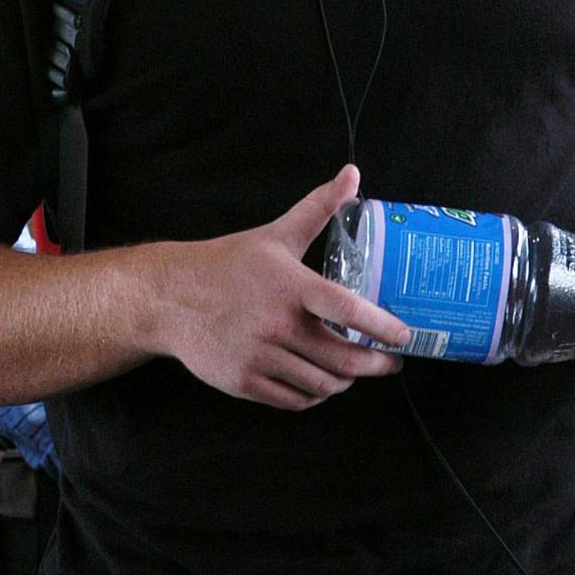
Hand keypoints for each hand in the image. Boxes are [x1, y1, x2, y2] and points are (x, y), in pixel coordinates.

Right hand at [145, 165, 409, 409]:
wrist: (169, 297)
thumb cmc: (227, 265)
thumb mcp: (275, 235)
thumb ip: (318, 208)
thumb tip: (352, 174)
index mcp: (288, 285)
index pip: (346, 309)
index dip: (381, 327)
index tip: (404, 337)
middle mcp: (274, 323)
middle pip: (342, 359)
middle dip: (375, 365)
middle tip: (389, 361)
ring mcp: (258, 356)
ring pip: (321, 384)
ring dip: (344, 381)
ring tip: (353, 371)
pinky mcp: (243, 381)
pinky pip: (294, 400)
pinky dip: (314, 396)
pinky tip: (319, 383)